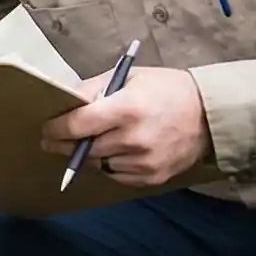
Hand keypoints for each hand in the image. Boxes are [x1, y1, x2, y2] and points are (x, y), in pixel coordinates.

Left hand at [41, 67, 209, 185]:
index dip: (56, 129)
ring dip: (90, 155)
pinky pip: (116, 175)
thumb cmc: (167, 90)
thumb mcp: (131, 77)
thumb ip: (95, 89)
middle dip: (65, 144)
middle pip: (84, 149)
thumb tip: (65, 101)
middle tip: (53, 140)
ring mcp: (143, 162)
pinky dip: (110, 165)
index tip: (46, 129)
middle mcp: (134, 139)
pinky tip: (116, 151)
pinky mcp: (152, 177)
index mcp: (127, 109)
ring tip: (90, 142)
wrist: (209, 115)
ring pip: (98, 165)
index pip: (78, 125)